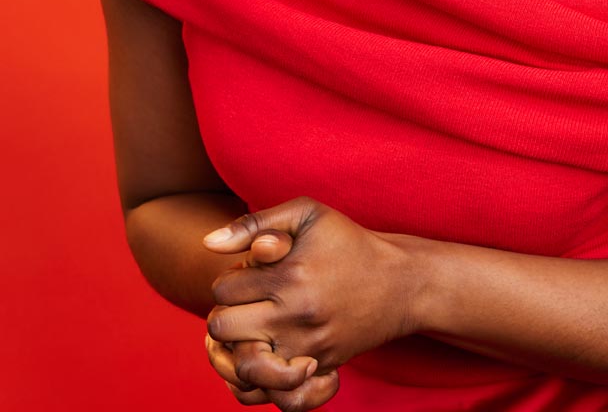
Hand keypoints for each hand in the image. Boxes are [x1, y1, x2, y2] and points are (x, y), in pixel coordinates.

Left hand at [203, 197, 414, 378]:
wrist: (400, 282)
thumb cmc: (348, 242)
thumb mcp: (307, 215)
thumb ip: (255, 222)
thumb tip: (207, 242)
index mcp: (288, 275)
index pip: (223, 289)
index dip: (232, 278)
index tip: (253, 273)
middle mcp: (294, 315)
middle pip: (222, 328)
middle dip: (228, 312)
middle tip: (248, 303)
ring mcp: (307, 347)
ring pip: (241, 367)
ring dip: (238, 349)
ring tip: (252, 331)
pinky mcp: (320, 368)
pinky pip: (275, 394)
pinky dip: (263, 383)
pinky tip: (268, 358)